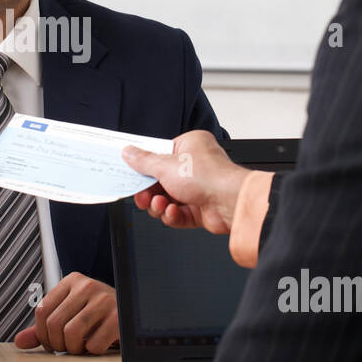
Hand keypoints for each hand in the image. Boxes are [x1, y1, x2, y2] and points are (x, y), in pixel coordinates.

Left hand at [14, 271, 118, 354]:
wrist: (131, 311)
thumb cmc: (97, 314)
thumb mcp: (69, 313)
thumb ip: (42, 327)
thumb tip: (20, 341)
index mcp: (72, 281)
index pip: (42, 310)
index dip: (42, 334)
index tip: (52, 342)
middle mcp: (87, 286)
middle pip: (54, 324)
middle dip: (58, 344)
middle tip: (68, 346)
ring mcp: (104, 300)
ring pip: (72, 334)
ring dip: (74, 348)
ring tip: (82, 346)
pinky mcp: (118, 317)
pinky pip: (94, 344)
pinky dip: (92, 351)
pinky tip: (98, 344)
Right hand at [122, 130, 249, 234]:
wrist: (232, 202)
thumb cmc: (209, 176)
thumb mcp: (166, 165)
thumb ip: (144, 161)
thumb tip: (129, 153)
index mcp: (190, 147)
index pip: (160, 154)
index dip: (144, 165)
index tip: (130, 170)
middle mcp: (195, 167)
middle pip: (161, 180)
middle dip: (150, 191)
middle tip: (141, 195)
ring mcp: (198, 189)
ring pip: (167, 200)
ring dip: (159, 204)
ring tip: (158, 204)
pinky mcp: (200, 210)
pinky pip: (178, 214)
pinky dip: (172, 215)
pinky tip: (171, 212)